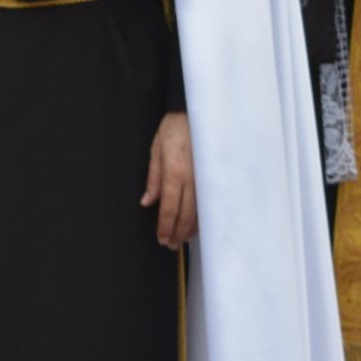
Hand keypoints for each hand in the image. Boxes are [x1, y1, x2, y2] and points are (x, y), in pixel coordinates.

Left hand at [142, 110, 196, 247]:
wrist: (196, 114)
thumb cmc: (173, 129)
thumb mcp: (155, 149)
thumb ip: (153, 177)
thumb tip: (147, 202)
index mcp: (174, 172)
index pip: (170, 207)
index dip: (165, 226)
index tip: (161, 239)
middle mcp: (192, 179)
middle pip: (186, 214)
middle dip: (178, 233)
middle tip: (170, 245)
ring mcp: (205, 178)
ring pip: (200, 211)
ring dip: (190, 228)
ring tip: (181, 239)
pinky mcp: (212, 176)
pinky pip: (207, 202)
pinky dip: (201, 216)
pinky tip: (196, 224)